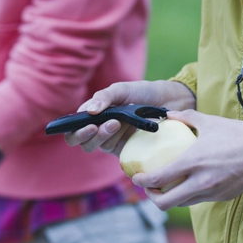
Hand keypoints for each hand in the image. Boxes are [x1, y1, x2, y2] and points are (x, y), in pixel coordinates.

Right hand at [64, 80, 195, 155]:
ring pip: (96, 146)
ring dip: (103, 136)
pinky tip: (128, 132)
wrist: (169, 102)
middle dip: (84, 136)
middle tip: (95, 127)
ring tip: (117, 122)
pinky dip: (118, 141)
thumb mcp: (122, 90)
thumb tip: (89, 111)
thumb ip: (104, 97)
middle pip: (80, 141)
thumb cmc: (143, 93)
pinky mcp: (125, 150)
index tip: (87, 123)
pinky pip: (115, 152)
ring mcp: (112, 141)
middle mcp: (98, 129)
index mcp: (92, 115)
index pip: (73, 127)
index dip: (74, 129)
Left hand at [131, 110, 242, 210]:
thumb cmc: (241, 134)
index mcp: (193, 162)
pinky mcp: (222, 197)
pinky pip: (197, 200)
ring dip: (169, 198)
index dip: (142, 182)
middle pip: (165, 203)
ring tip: (165, 186)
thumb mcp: (210, 121)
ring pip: (181, 204)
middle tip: (149, 187)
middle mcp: (201, 182)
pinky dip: (187, 196)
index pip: (159, 179)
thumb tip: (167, 113)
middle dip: (152, 197)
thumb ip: (186, 117)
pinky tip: (186, 184)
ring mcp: (212, 192)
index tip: (135, 178)